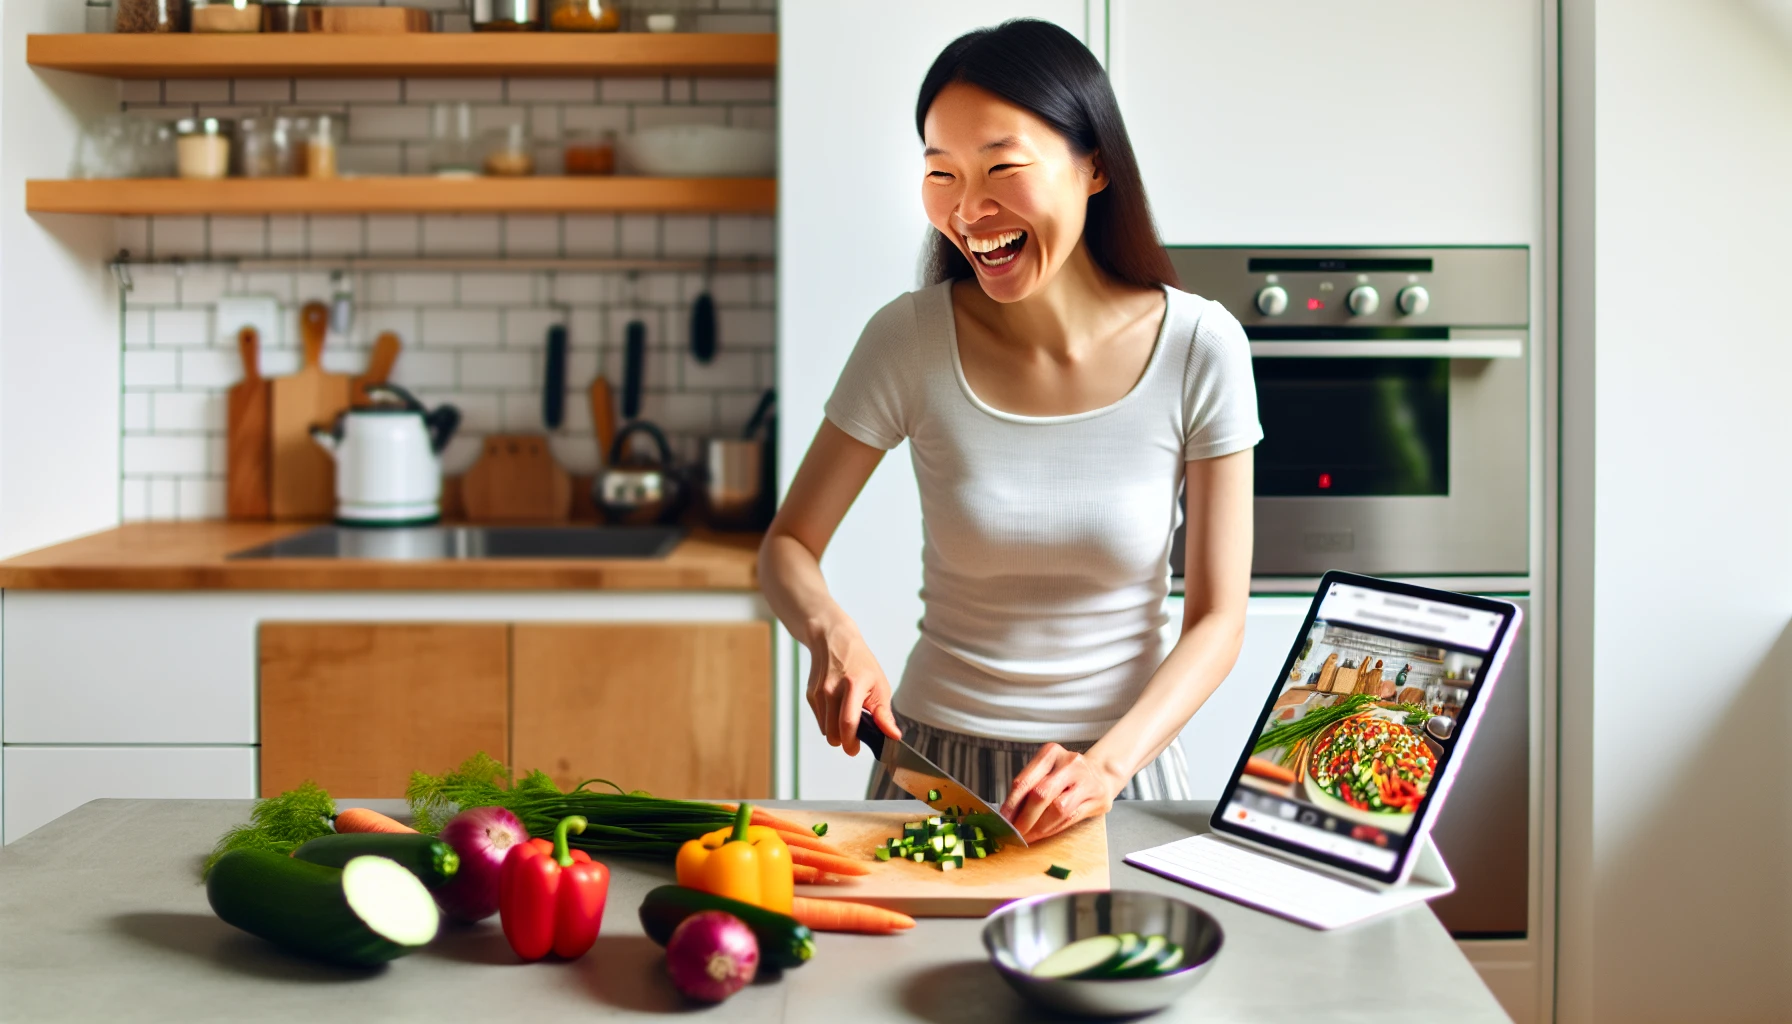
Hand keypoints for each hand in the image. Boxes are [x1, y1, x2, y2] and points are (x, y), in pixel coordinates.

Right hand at [805, 622, 899, 756]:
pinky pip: (820, 721)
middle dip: (845, 740)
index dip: (851, 742)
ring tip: (848, 715)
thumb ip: (884, 714)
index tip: (856, 749)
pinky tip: (838, 707)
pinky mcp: (810, 696)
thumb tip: (893, 736)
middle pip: (834, 733)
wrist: (833, 640)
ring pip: (826, 731)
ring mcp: (818, 693)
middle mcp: (832, 690)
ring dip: (837, 731)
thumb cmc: (860, 662)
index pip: (848, 722)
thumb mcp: (880, 684)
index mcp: (853, 685)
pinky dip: (829, 722)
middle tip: (857, 733)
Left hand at [1000, 744, 1125, 842]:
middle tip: (1015, 831)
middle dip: (1025, 817)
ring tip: (1029, 835)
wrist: (1101, 774)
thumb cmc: (1066, 774)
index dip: (1012, 803)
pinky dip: (1054, 828)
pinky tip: (1044, 833)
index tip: (1003, 819)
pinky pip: (1071, 818)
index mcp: (1051, 753)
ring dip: (1040, 827)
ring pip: (1058, 808)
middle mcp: (1070, 763)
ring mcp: (1087, 780)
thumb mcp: (1046, 771)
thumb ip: (1028, 787)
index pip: (1026, 780)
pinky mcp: (1097, 798)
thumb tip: (1007, 813)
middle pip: (1041, 794)